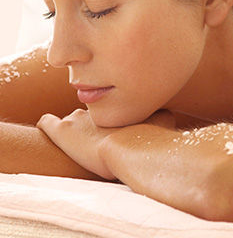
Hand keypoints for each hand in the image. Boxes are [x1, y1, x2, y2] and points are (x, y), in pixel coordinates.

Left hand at [37, 109, 175, 179]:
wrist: (131, 149)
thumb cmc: (150, 136)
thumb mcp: (165, 118)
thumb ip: (162, 112)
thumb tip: (167, 109)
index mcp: (119, 100)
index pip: (112, 102)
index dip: (114, 114)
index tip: (117, 125)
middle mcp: (98, 103)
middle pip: (91, 109)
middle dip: (94, 119)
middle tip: (102, 133)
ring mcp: (78, 117)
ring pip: (72, 118)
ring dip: (75, 127)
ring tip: (80, 139)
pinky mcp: (61, 131)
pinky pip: (47, 123)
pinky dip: (48, 125)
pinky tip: (49, 127)